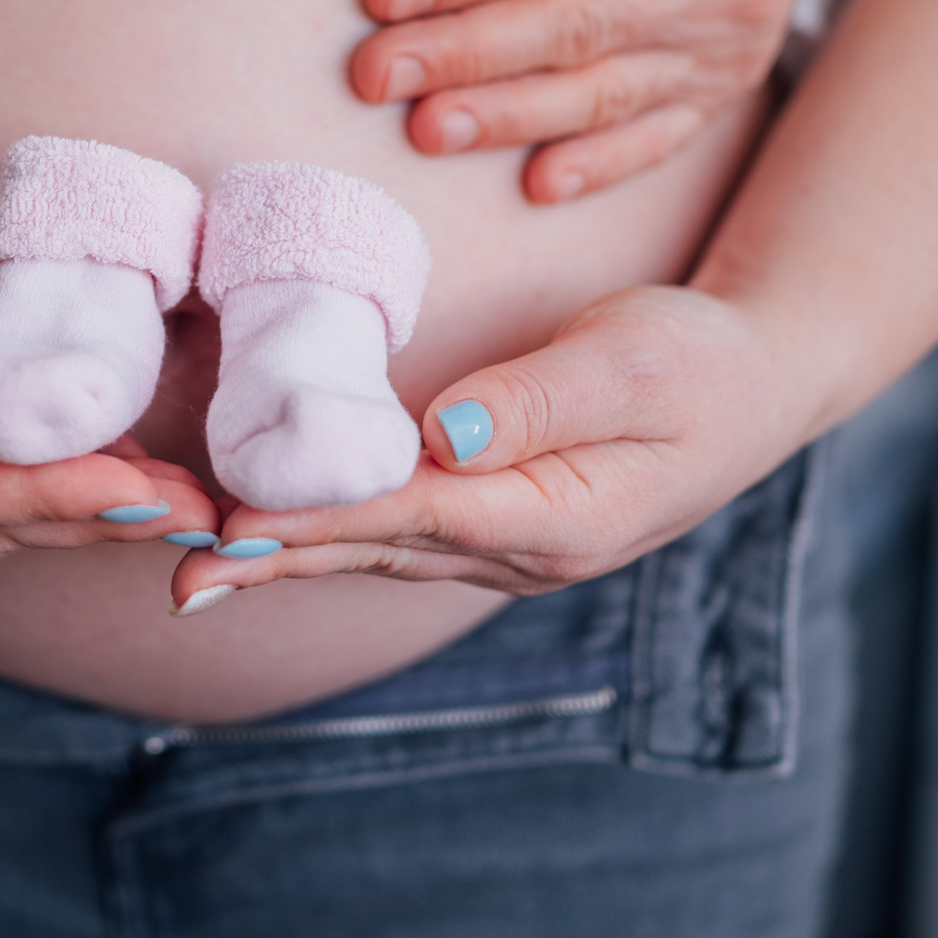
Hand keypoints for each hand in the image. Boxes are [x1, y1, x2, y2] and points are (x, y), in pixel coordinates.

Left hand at [165, 286, 817, 606]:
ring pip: (380, 551)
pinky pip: (396, 533)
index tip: (238, 524)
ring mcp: (509, 548)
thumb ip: (539, 398)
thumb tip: (447, 437)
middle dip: (279, 560)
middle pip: (381, 551)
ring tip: (196, 562)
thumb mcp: (634, 362)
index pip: (416, 516)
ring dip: (290, 554)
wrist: (757, 385)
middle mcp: (523, 553)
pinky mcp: (494, 523)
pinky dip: (327, 531)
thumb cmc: (699, 362)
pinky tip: (269, 532)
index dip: (323, 516)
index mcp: (560, 520)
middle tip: (180, 576)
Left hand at [349, 0, 883, 202]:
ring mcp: (729, 45)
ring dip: (510, 117)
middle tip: (374, 74)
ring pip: (605, 91)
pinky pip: (658, 137)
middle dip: (466, 52)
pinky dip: (599, 165)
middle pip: (575, 23)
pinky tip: (536, 186)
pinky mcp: (725, 88)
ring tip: (426, 129)